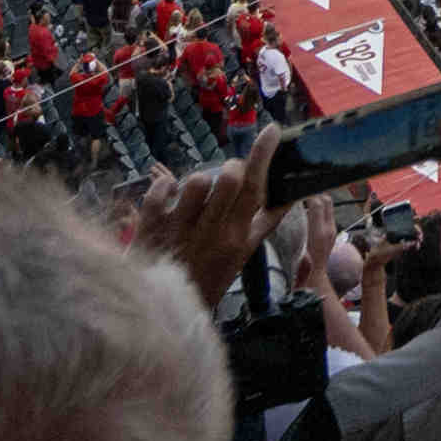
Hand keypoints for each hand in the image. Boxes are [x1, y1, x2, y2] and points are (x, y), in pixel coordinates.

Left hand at [140, 143, 279, 292]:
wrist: (164, 311)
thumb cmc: (207, 278)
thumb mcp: (240, 258)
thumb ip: (261, 227)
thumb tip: (288, 199)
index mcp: (237, 240)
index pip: (257, 190)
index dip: (264, 155)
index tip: (271, 129)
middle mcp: (211, 234)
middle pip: (230, 179)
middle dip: (231, 166)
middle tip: (228, 173)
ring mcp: (180, 230)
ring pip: (196, 181)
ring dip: (198, 180)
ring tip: (196, 193)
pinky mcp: (152, 228)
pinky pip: (160, 190)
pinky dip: (164, 185)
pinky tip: (168, 193)